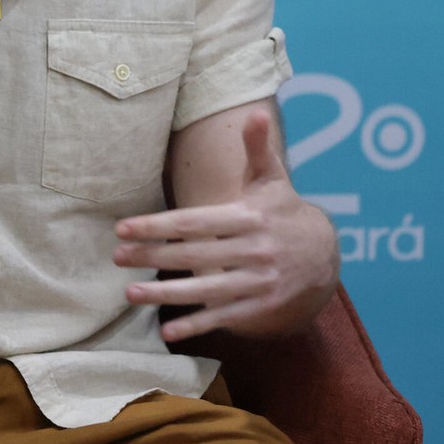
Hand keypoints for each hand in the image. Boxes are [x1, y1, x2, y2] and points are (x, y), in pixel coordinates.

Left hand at [113, 109, 338, 341]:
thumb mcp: (273, 180)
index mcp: (250, 216)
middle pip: (194, 255)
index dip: (158, 225)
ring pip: (206, 290)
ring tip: (130, 295)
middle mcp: (255, 249)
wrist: (326, 255)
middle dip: (152, 257)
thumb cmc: (284, 212)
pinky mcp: (263, 305)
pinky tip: (167, 331)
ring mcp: (259, 280)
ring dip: (165, 295)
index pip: (195, 221)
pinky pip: (225, 316)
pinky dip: (197, 325)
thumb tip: (256, 113)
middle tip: (117, 258)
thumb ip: (258, 150)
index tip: (124, 228)